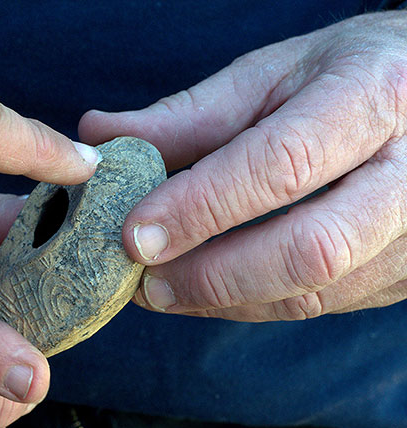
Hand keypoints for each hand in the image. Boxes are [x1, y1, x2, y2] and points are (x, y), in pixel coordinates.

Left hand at [79, 11, 406, 320]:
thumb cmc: (348, 75)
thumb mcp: (273, 75)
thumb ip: (187, 113)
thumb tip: (101, 136)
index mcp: (373, 99)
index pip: (282, 164)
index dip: (202, 206)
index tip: (135, 233)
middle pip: (311, 249)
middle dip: (212, 275)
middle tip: (143, 282)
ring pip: (316, 290)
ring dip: (225, 300)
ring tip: (162, 289)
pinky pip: (323, 304)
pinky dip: (254, 304)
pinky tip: (208, 289)